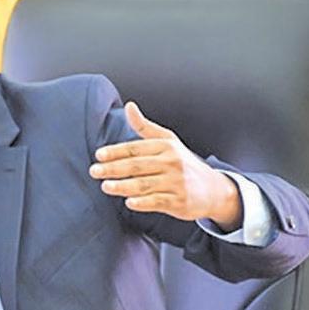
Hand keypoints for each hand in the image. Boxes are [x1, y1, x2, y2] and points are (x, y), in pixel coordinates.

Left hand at [89, 102, 241, 229]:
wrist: (214, 189)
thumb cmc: (184, 163)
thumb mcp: (168, 141)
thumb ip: (144, 127)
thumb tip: (128, 106)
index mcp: (165, 147)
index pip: (135, 148)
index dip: (116, 151)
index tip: (99, 155)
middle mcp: (171, 163)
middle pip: (137, 165)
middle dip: (114, 168)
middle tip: (94, 171)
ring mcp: (176, 182)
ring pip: (144, 184)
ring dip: (123, 186)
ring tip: (105, 186)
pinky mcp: (179, 201)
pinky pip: (158, 201)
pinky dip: (143, 203)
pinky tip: (129, 202)